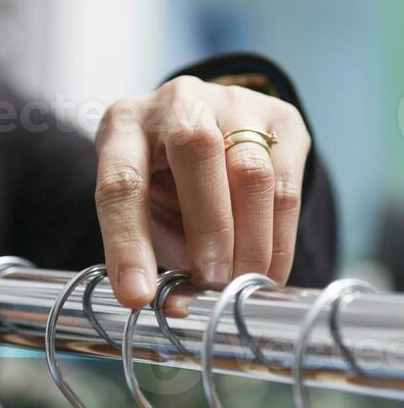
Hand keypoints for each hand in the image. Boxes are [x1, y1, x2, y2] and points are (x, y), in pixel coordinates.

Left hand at [95, 76, 311, 307]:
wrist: (209, 126)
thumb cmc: (163, 181)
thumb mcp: (144, 212)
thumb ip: (156, 254)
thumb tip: (179, 306)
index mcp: (125, 126)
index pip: (121, 183)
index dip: (128, 244)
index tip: (138, 296)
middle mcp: (178, 101)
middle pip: (196, 153)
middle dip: (208, 229)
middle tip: (212, 284)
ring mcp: (233, 102)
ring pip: (251, 172)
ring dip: (249, 241)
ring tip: (241, 284)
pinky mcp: (280, 118)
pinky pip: (286, 187)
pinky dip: (279, 241)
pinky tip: (268, 273)